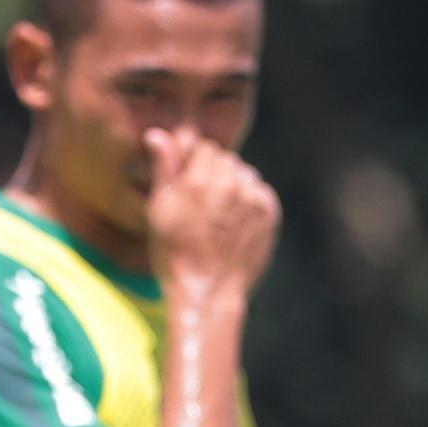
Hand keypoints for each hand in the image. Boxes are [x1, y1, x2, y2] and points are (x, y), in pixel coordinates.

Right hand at [139, 128, 279, 302]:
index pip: (206, 148)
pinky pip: (260, 193)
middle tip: (203, 206)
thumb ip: (164, 168)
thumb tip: (158, 134)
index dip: (194, 165)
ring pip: (245, 175)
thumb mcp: (159, 210)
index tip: (188, 187)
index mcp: (200, 178)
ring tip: (219, 217)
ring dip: (234, 187)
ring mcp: (253, 199)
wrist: (207, 292)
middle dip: (215, 175)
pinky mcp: (270, 214)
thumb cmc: (175, 252)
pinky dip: (250, 203)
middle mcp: (231, 183)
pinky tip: (234, 225)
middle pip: (227, 160)